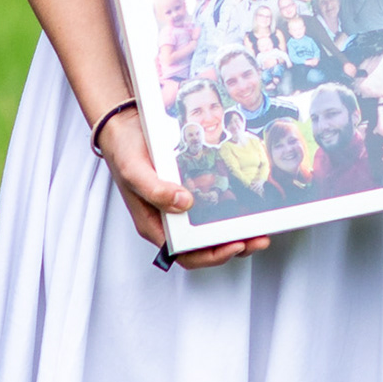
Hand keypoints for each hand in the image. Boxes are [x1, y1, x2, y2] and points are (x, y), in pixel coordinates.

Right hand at [99, 108, 268, 270]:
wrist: (124, 126)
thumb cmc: (123, 151)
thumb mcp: (134, 170)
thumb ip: (154, 189)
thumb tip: (183, 204)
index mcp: (154, 225)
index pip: (185, 253)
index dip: (212, 255)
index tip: (235, 245)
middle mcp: (168, 220)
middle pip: (204, 245)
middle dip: (233, 245)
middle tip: (259, 238)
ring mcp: (179, 206)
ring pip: (210, 228)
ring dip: (235, 230)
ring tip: (259, 225)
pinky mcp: (189, 190)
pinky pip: (211, 205)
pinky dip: (228, 206)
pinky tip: (243, 200)